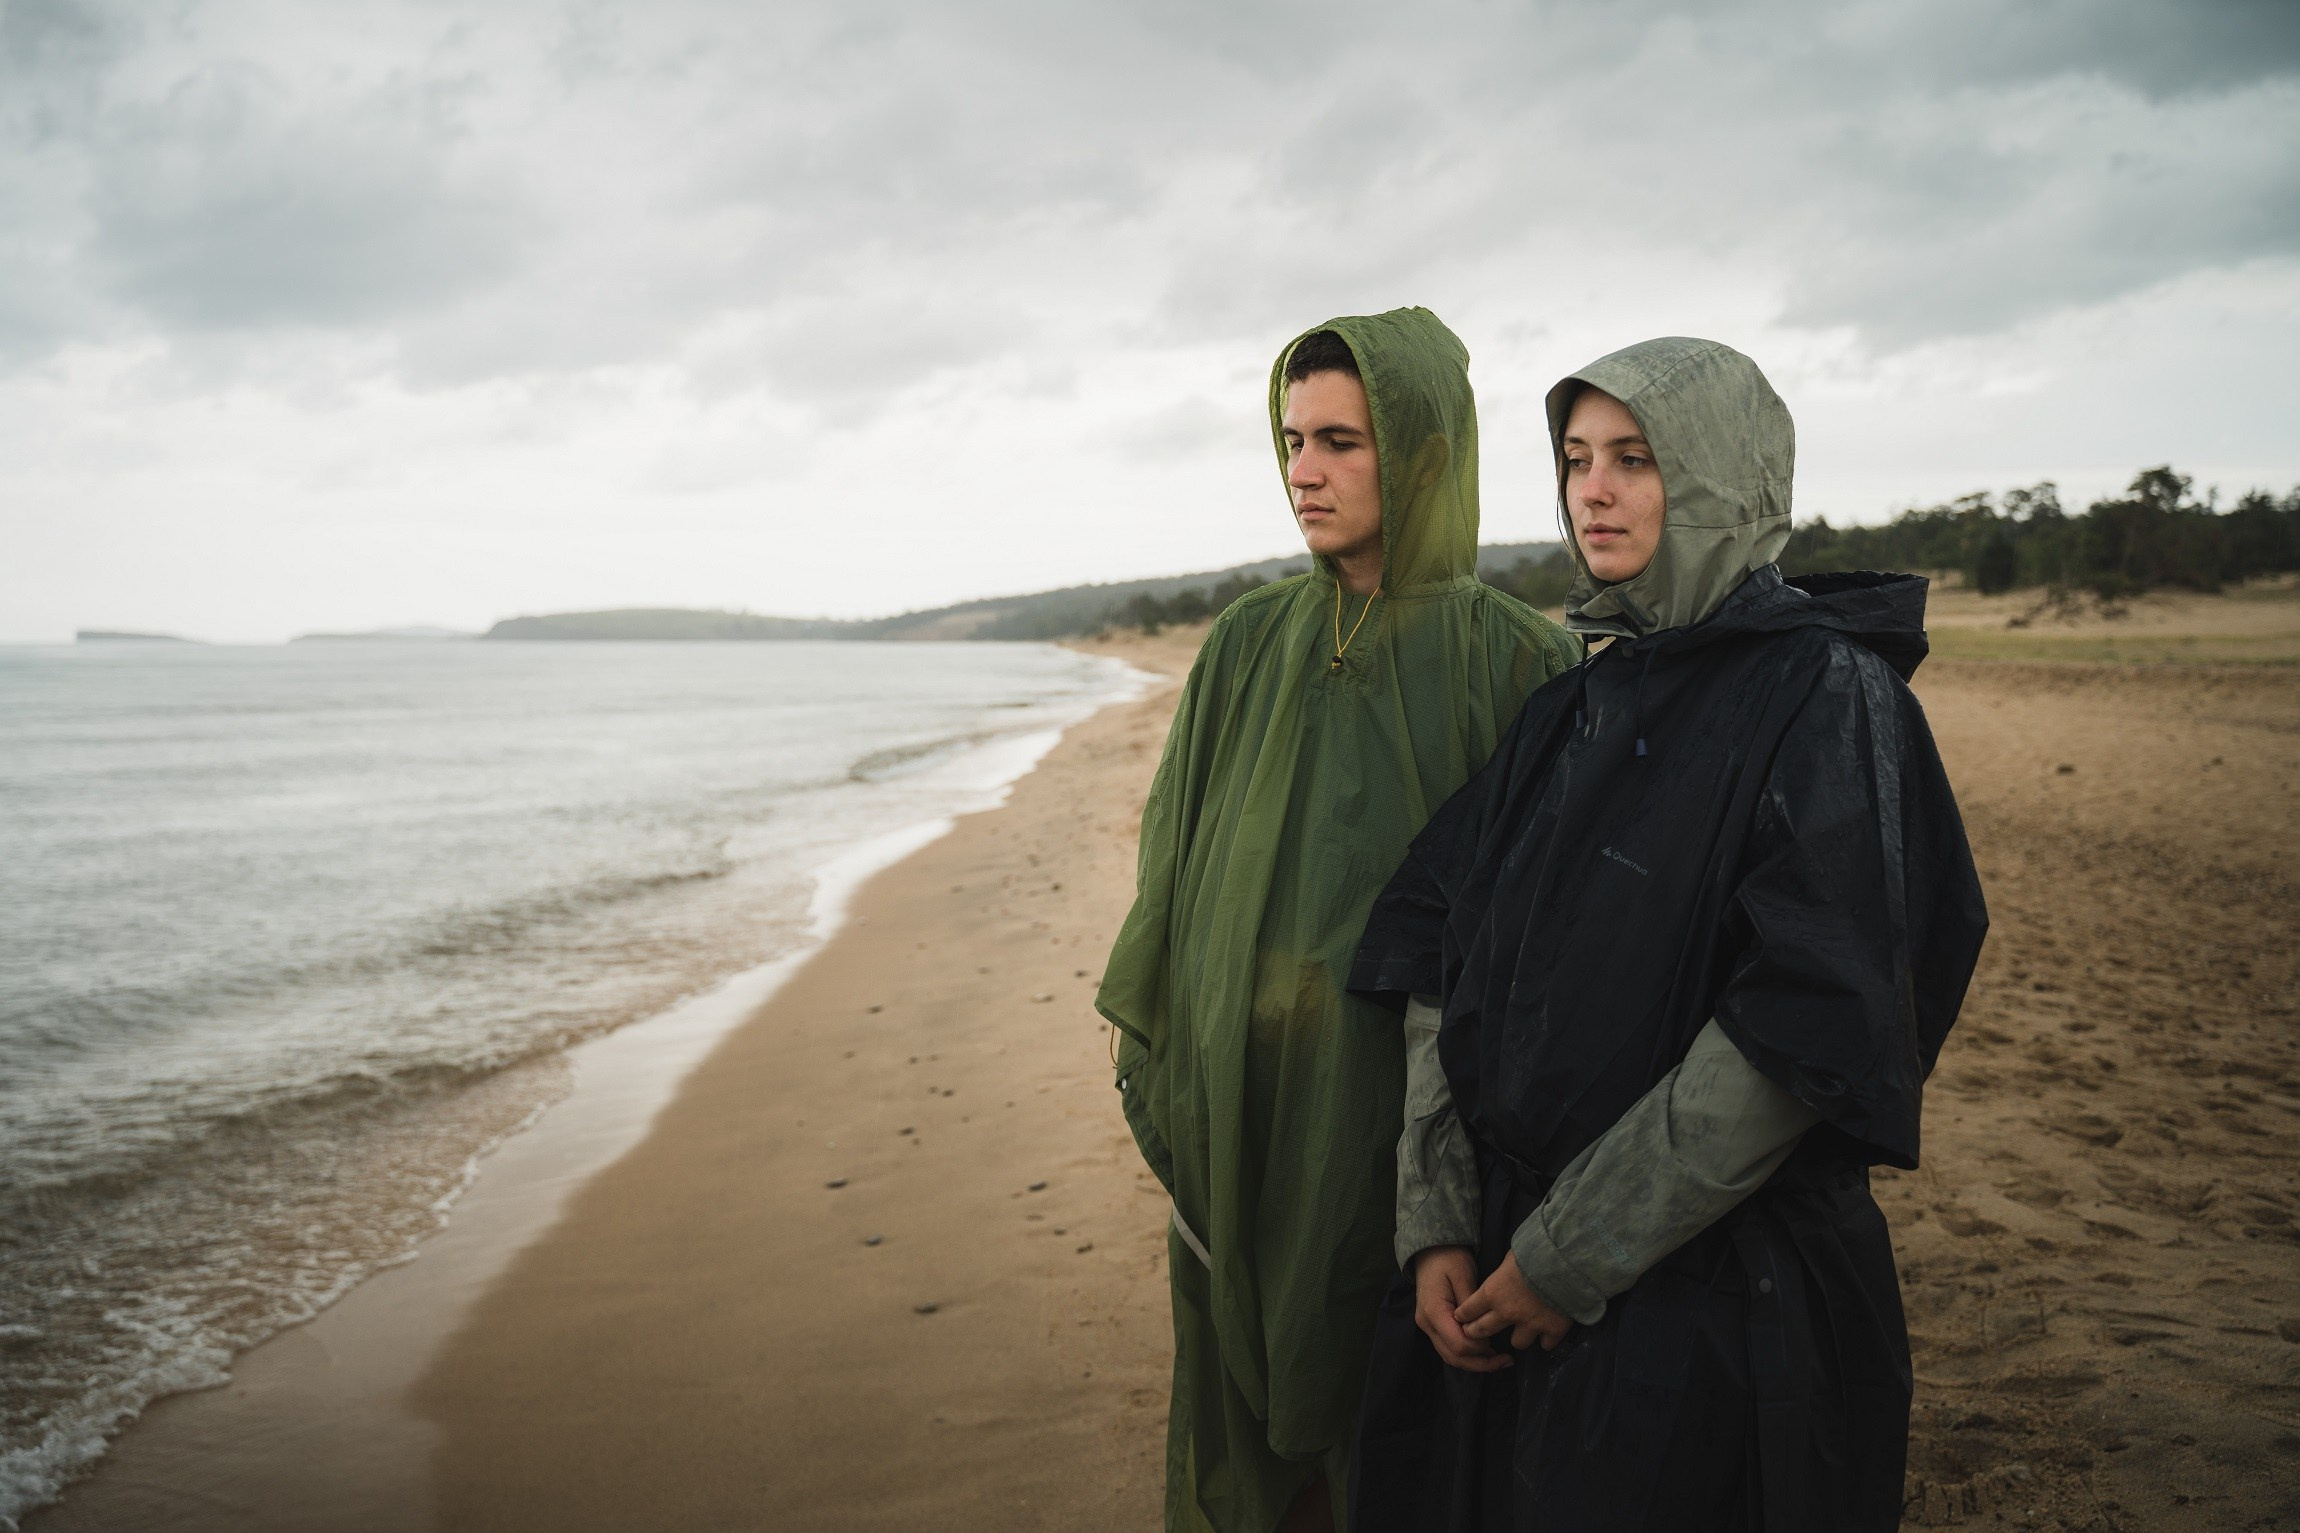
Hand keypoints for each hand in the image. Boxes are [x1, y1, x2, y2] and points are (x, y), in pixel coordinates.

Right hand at [1410, 1247, 1510, 1372]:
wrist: (1431, 1251)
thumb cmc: (1449, 1258)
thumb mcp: (1464, 1276)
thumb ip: (1472, 1305)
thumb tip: (1482, 1329)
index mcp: (1434, 1312)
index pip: (1459, 1344)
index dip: (1481, 1348)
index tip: (1498, 1338)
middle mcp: (1427, 1324)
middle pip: (1454, 1357)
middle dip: (1481, 1363)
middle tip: (1507, 1361)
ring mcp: (1427, 1327)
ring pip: (1450, 1357)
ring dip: (1475, 1362)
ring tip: (1500, 1360)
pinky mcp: (1433, 1326)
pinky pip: (1448, 1348)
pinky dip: (1467, 1354)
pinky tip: (1485, 1352)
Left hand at [1456, 1252, 1572, 1352]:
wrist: (1566, 1260)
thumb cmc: (1535, 1251)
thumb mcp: (1511, 1256)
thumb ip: (1503, 1271)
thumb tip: (1504, 1271)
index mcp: (1492, 1293)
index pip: (1468, 1310)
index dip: (1464, 1315)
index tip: (1462, 1317)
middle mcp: (1507, 1313)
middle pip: (1483, 1332)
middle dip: (1476, 1333)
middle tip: (1476, 1333)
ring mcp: (1531, 1324)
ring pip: (1516, 1343)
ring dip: (1518, 1337)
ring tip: (1523, 1331)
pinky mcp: (1553, 1330)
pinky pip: (1545, 1345)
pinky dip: (1546, 1339)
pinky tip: (1548, 1332)